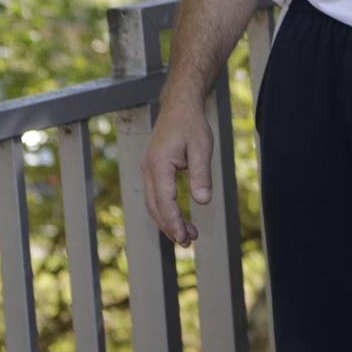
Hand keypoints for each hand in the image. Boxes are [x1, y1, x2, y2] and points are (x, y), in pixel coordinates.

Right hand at [143, 95, 212, 246]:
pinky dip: (165, 210)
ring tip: (187, 235)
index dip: (174, 222)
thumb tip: (203, 201)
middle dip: (170, 227)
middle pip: (156, 207)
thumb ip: (201, 175)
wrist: (179, 108)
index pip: (164, 201)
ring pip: (154, 204)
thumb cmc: (191, 125)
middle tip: (187, 242)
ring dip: (168, 221)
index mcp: (158, 165)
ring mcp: (148, 171)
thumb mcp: (201, 148)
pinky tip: (179, 219)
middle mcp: (148, 171)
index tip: (184, 237)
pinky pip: (156, 196)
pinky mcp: (153, 171)